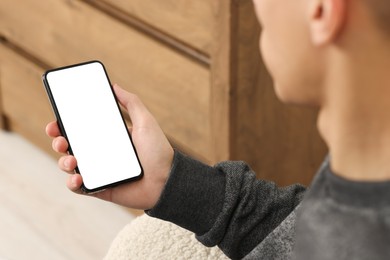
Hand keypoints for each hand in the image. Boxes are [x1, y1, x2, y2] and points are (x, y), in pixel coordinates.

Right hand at [46, 84, 173, 209]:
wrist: (167, 180)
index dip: (64, 125)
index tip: (56, 120)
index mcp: (107, 137)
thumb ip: (131, 102)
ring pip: (70, 166)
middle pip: (70, 146)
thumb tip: (115, 86)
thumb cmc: (158, 151)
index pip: (80, 129)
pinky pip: (79, 187)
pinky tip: (78, 178)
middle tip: (60, 139)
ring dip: (63, 162)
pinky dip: (72, 183)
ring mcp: (99, 171)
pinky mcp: (100, 188)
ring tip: (73, 160)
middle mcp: (100, 153)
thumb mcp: (145, 122)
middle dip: (58, 141)